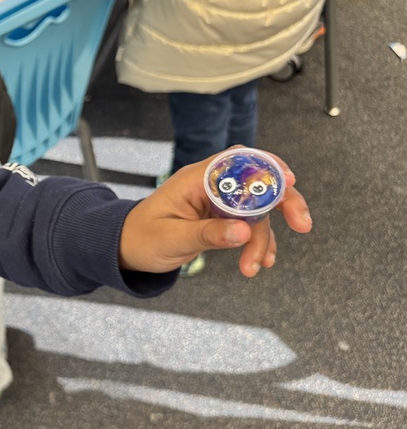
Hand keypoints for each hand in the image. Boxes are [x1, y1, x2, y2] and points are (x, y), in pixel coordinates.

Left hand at [119, 148, 311, 276]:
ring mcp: (218, 203)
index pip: (239, 160)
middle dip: (283, 202)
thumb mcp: (172, 239)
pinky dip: (257, 244)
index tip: (289, 183)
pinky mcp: (221, 220)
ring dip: (262, 239)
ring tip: (252, 268)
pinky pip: (249, 227)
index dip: (267, 167)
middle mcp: (211, 186)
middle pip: (257, 184)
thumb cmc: (142, 238)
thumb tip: (244, 232)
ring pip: (256, 213)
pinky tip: (259, 262)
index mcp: (196, 179)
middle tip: (303, 224)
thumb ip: (208, 234)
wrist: (127, 249)